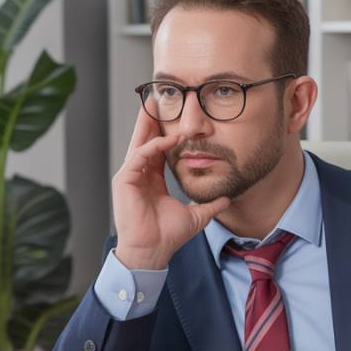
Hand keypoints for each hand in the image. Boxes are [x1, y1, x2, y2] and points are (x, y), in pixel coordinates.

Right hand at [111, 109, 229, 269]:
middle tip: (158, 98)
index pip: (157, 150)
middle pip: (145, 140)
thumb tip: (227, 199)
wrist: (153, 252)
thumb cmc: (167, 236)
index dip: (166, 133)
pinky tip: (171, 139)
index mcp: (152, 180)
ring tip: (157, 105)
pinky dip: (155, 145)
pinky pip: (140, 155)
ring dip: (149, 124)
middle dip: (151, 120)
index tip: (176, 118)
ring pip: (140, 143)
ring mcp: (129, 177)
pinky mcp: (124, 180)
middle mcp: (139, 175)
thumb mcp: (195, 216)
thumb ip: (209, 205)